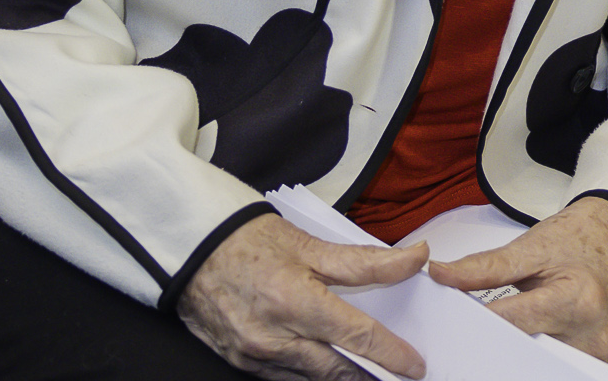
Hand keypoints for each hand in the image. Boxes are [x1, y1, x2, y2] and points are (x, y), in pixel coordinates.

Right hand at [178, 214, 429, 379]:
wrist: (193, 250)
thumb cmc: (252, 241)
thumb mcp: (311, 245)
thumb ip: (365, 261)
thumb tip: (414, 260)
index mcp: (296, 302)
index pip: (357, 337)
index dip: (391, 353)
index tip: (415, 365)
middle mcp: (275, 338)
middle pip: (336, 370)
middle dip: (370, 376)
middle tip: (399, 376)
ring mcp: (255, 356)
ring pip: (311, 379)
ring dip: (342, 378)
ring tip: (369, 374)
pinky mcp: (241, 363)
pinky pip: (285, 379)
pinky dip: (310, 376)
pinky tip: (330, 369)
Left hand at [427, 196, 607, 360]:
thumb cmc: (581, 237)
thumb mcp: (531, 246)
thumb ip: (484, 267)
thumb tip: (440, 275)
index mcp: (575, 300)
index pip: (510, 324)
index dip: (475, 324)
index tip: (449, 324)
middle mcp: (588, 335)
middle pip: (522, 354)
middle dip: (490, 347)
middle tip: (463, 340)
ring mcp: (594, 353)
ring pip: (534, 366)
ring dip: (509, 356)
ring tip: (487, 342)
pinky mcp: (594, 360)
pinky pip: (551, 366)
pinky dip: (529, 357)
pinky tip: (513, 346)